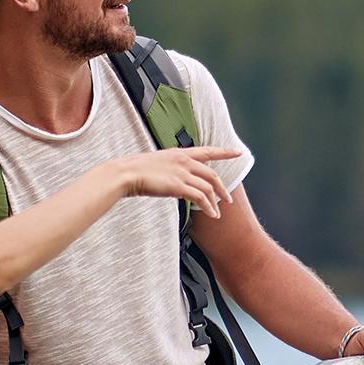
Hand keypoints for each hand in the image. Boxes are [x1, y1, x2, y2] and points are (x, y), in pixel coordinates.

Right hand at [117, 146, 239, 218]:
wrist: (126, 173)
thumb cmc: (135, 170)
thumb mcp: (157, 163)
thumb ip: (170, 168)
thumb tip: (174, 178)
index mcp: (179, 153)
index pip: (207, 151)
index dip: (224, 152)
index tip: (237, 152)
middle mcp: (184, 161)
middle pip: (212, 174)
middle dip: (222, 188)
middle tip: (227, 198)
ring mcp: (182, 173)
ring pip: (208, 187)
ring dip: (215, 201)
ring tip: (217, 212)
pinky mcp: (179, 186)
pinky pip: (201, 197)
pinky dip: (208, 207)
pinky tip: (211, 214)